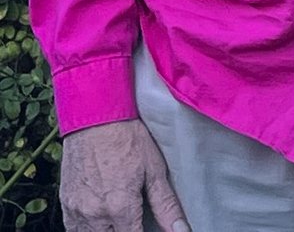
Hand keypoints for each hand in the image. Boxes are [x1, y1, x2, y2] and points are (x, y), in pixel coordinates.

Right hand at [60, 119, 189, 231]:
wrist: (96, 118)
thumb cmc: (128, 140)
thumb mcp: (155, 170)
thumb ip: (166, 206)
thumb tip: (181, 229)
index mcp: (119, 208)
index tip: (149, 227)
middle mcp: (94, 214)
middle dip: (125, 230)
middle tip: (135, 219)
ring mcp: (76, 210)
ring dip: (107, 231)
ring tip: (121, 220)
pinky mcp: (65, 203)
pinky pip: (73, 228)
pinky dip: (86, 229)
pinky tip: (101, 220)